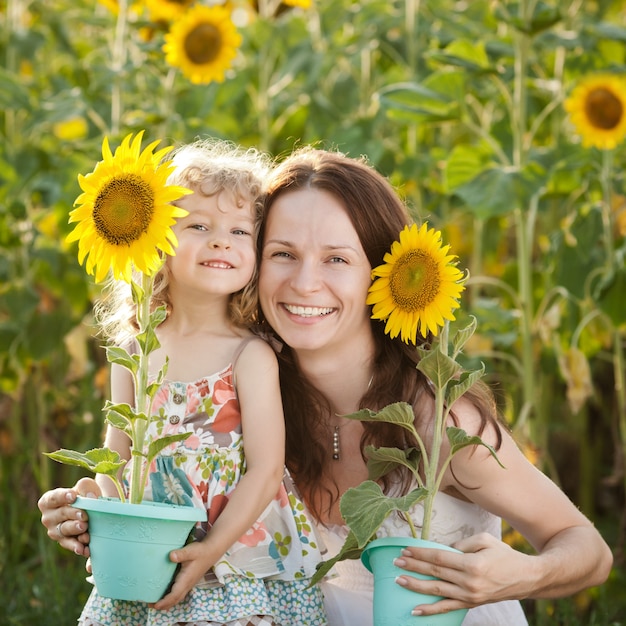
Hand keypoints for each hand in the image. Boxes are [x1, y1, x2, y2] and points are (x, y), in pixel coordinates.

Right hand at [37, 477, 101, 557]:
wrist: (91, 509)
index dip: (62, 497)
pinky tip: (85, 548)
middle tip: (84, 515)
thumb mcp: (85, 486)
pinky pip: (70, 545)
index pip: (53, 498)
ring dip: (74, 529)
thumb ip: (86, 487)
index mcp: (49, 501)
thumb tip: (90, 498)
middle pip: (60, 514)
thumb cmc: (84, 494)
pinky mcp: (64, 542)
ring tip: (84, 527)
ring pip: (64, 530)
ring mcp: (55, 531)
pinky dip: (77, 546)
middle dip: (72, 514)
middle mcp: (48, 517)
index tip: (73, 496)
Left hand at [152, 541, 215, 610]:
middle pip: (175, 600)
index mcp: (186, 579)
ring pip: (177, 598)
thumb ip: (181, 554)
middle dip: (163, 605)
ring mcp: (189, 584)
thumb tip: (170, 556)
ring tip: (156, 602)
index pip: (175, 595)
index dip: (165, 601)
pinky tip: (166, 594)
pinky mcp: (189, 581)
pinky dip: (171, 597)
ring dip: (167, 602)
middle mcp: (187, 584)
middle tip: (150, 605)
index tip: (155, 605)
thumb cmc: (200, 551)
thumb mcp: (190, 551)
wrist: (211, 551)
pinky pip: (179, 593)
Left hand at [393, 533, 531, 615]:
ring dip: (416, 586)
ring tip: (398, 580)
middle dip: (413, 567)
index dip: (421, 554)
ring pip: (437, 591)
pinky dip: (430, 610)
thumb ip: (462, 543)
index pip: (439, 557)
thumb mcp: (484, 540)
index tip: (405, 549)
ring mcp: (469, 596)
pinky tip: (415, 610)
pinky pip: (447, 608)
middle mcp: (469, 582)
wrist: (526, 578)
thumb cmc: (504, 555)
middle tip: (396, 562)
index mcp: (472, 563)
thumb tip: (442, 549)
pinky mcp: (471, 604)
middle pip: (435, 573)